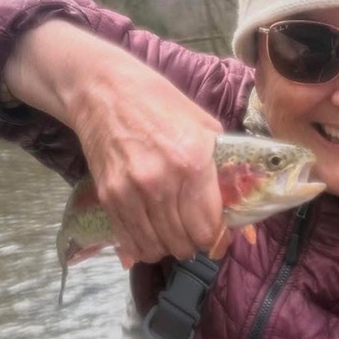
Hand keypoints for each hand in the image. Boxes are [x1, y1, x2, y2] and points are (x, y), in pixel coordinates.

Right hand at [3, 19, 224, 262]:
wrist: (104, 91)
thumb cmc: (158, 102)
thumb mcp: (203, 125)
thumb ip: (219, 164)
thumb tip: (234, 200)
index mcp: (193, 162)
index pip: (208, 226)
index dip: (217, 238)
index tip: (219, 238)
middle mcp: (162, 183)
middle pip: (183, 242)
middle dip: (194, 243)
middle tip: (195, 233)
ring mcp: (131, 192)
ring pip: (157, 247)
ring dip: (168, 246)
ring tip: (172, 233)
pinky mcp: (108, 197)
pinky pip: (129, 240)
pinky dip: (142, 245)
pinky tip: (150, 233)